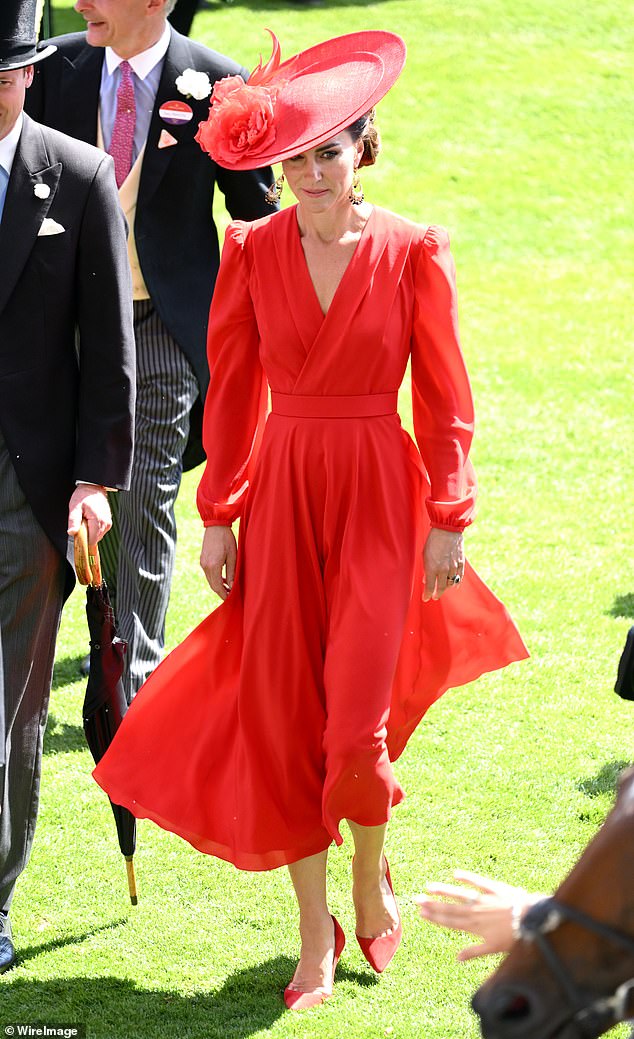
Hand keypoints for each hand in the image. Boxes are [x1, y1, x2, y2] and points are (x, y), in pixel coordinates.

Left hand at [67, 484, 111, 545]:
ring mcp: (108, 523)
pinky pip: (100, 532)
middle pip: (94, 540)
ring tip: (85, 520)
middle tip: (81, 523)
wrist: (93, 488)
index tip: (77, 534)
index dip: (83, 540)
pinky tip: (90, 520)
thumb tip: (72, 532)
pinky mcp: (108, 522)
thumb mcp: (74, 507)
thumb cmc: (83, 496)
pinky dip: (93, 529)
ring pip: (97, 536)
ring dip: (90, 532)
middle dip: (86, 535)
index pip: (91, 541)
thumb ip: (73, 521)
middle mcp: (106, 523)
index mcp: (98, 520)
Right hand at [200, 525, 236, 599]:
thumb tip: (231, 586)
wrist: (216, 526)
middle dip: (221, 592)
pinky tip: (223, 579)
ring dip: (218, 585)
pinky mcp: (203, 560)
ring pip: (210, 580)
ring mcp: (202, 563)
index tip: (230, 599)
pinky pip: (208, 574)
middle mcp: (205, 566)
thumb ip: (231, 572)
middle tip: (231, 596)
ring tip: (228, 589)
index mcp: (213, 566)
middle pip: (212, 585)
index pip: (217, 586)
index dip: (223, 594)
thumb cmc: (226, 539)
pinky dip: (215, 578)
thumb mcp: (233, 556)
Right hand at [414, 870, 536, 959]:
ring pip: (459, 894)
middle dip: (432, 905)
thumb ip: (474, 952)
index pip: (450, 922)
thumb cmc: (514, 938)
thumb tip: (457, 958)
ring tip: (429, 888)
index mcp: (474, 927)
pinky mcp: (494, 889)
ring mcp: (483, 900)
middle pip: (450, 908)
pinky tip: (454, 873)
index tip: (421, 914)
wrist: (532, 922)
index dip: (434, 918)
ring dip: (443, 891)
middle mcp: (475, 912)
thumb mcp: (493, 949)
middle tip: (416, 900)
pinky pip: (478, 881)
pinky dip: (466, 877)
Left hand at [423, 528, 463, 600]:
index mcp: (433, 568)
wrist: (447, 529)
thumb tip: (426, 579)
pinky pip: (460, 577)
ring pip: (451, 583)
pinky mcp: (461, 563)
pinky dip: (457, 583)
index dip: (427, 594)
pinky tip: (454, 586)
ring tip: (442, 590)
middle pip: (441, 588)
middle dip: (437, 594)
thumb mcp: (425, 555)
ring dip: (446, 588)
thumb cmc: (433, 540)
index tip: (426, 598)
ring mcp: (453, 567)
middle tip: (434, 596)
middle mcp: (444, 570)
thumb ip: (426, 568)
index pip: (430, 587)